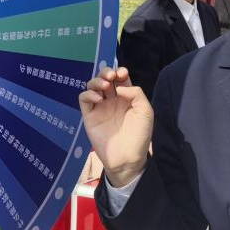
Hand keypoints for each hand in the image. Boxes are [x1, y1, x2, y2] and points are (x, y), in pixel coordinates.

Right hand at [78, 67, 152, 185]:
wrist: (127, 158)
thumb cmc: (139, 136)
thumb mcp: (145, 112)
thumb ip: (136, 94)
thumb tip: (120, 86)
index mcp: (127, 97)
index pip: (121, 79)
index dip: (120, 71)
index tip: (122, 73)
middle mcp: (112, 100)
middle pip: (105, 78)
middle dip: (106, 72)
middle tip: (111, 76)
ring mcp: (100, 107)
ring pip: (92, 86)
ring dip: (96, 81)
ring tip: (105, 86)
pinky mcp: (89, 116)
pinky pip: (84, 99)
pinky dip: (88, 94)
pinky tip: (98, 98)